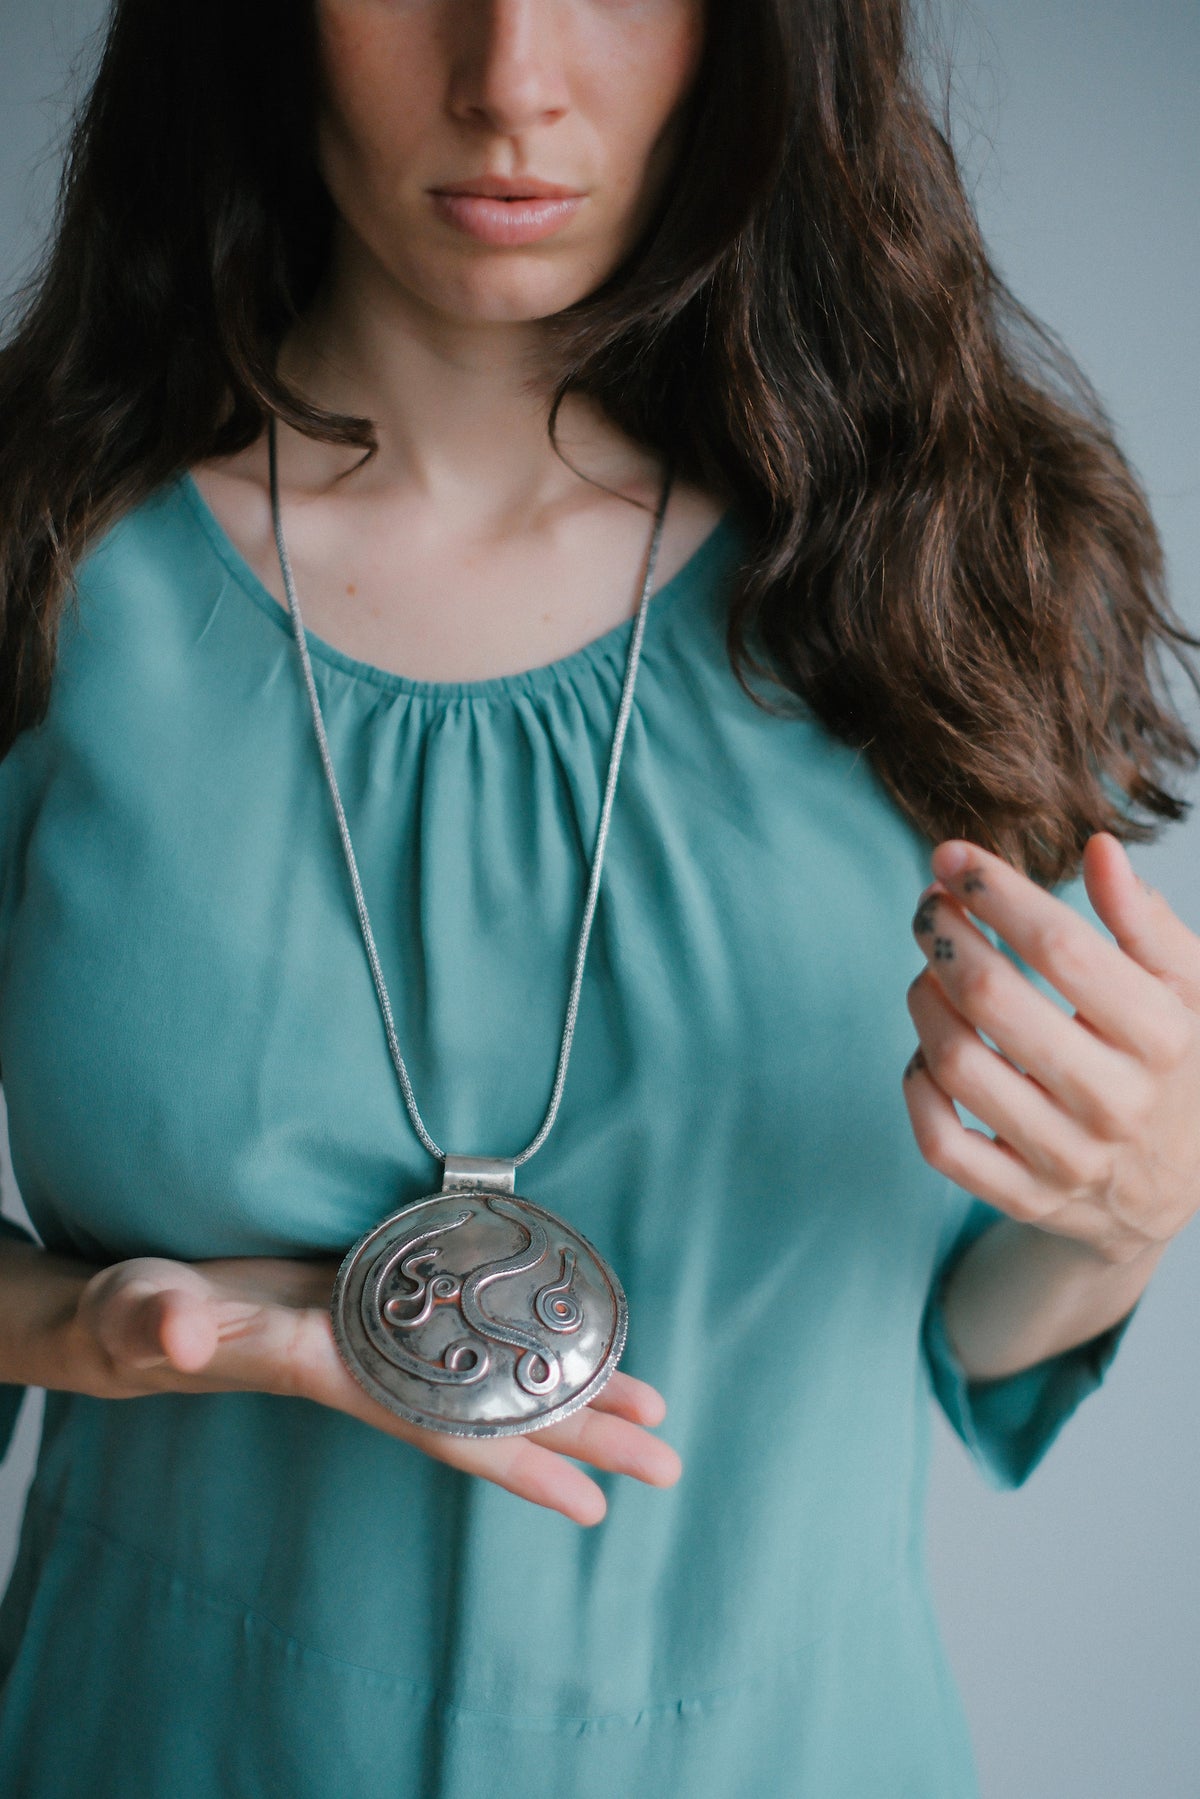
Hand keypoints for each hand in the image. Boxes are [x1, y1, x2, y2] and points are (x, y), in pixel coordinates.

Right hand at [72, 1253, 680, 1525]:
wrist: (140, 1311)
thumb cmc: (137, 1315)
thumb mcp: (139, 1312)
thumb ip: (157, 1323)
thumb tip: (176, 1335)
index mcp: (334, 1372)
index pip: (438, 1429)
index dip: (514, 1462)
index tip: (595, 1505)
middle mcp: (374, 1369)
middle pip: (492, 1416)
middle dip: (580, 1437)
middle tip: (670, 1460)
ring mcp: (383, 1339)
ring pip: (492, 1377)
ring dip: (572, 1393)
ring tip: (652, 1407)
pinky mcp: (379, 1302)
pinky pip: (470, 1335)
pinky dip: (523, 1341)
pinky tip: (568, 1338)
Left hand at [902, 832, 1199, 1266]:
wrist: (1179, 1187)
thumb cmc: (1176, 1063)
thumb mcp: (1188, 989)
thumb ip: (1145, 923)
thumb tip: (1099, 850)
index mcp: (1162, 1037)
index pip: (1059, 946)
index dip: (995, 891)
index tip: (953, 857)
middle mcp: (1114, 1102)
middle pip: (993, 998)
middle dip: (943, 935)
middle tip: (928, 906)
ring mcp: (1067, 1158)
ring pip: (957, 1066)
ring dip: (923, 1002)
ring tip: (930, 972)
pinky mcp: (1025, 1198)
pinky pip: (942, 1142)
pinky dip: (917, 1086)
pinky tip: (927, 1049)